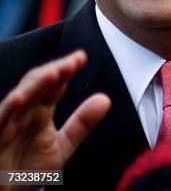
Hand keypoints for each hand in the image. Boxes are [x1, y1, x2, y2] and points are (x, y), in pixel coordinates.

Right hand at [0, 50, 110, 178]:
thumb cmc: (26, 169)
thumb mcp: (60, 145)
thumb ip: (82, 123)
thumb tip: (105, 99)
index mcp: (37, 112)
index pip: (52, 86)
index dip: (65, 70)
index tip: (81, 58)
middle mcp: (20, 115)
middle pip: (35, 87)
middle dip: (53, 73)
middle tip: (72, 62)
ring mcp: (4, 126)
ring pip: (18, 100)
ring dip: (35, 86)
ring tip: (54, 73)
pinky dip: (7, 110)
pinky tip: (19, 98)